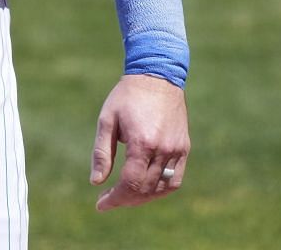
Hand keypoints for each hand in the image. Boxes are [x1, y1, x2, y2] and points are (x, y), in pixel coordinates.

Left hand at [89, 74, 188, 208]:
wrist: (156, 76)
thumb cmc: (126, 97)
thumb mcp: (107, 120)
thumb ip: (101, 153)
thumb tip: (96, 182)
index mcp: (142, 143)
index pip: (130, 183)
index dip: (115, 198)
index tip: (100, 204)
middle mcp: (163, 149)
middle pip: (145, 189)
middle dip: (125, 200)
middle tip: (108, 201)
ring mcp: (176, 150)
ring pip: (162, 188)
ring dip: (142, 198)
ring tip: (124, 197)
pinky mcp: (184, 148)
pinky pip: (175, 179)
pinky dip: (160, 190)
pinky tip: (146, 190)